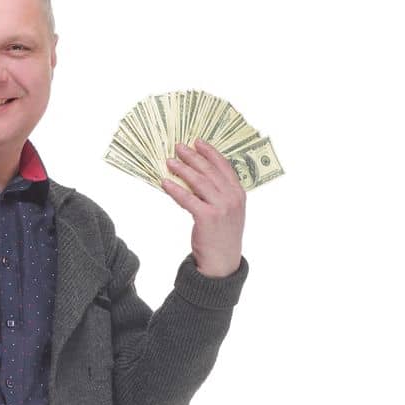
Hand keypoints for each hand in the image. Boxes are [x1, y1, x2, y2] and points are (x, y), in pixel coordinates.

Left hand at [161, 139, 245, 276]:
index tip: (197, 142)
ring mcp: (221, 207)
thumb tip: (197, 176)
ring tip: (169, 162)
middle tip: (178, 147)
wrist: (222, 262)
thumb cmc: (222, 236)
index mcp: (238, 193)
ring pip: (198, 181)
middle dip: (192, 157)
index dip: (209, 152)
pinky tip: (165, 183)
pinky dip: (175, 189)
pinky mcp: (207, 217)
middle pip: (209, 170)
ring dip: (182, 169)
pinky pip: (188, 198)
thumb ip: (219, 193)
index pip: (223, 166)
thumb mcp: (227, 212)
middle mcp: (232, 197)